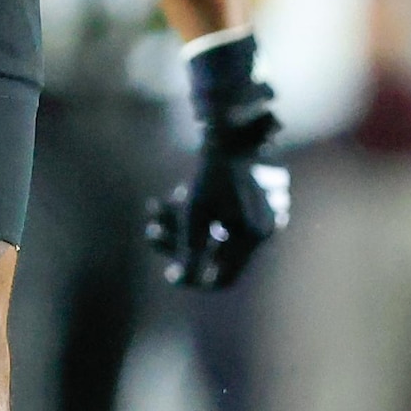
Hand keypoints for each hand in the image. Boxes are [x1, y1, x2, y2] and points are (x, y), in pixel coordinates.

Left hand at [143, 109, 292, 289]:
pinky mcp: (246, 204)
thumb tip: (180, 280)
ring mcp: (254, 217)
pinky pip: (217, 218)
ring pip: (211, 234)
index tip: (170, 274)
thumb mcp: (195, 214)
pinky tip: (172, 197)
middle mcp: (259, 231)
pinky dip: (194, 212)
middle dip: (179, 243)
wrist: (231, 129)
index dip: (196, 281)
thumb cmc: (213, 172)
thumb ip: (189, 250)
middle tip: (152, 231)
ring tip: (155, 209)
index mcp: (253, 238)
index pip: (224, 279)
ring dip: (181, 225)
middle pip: (212, 253)